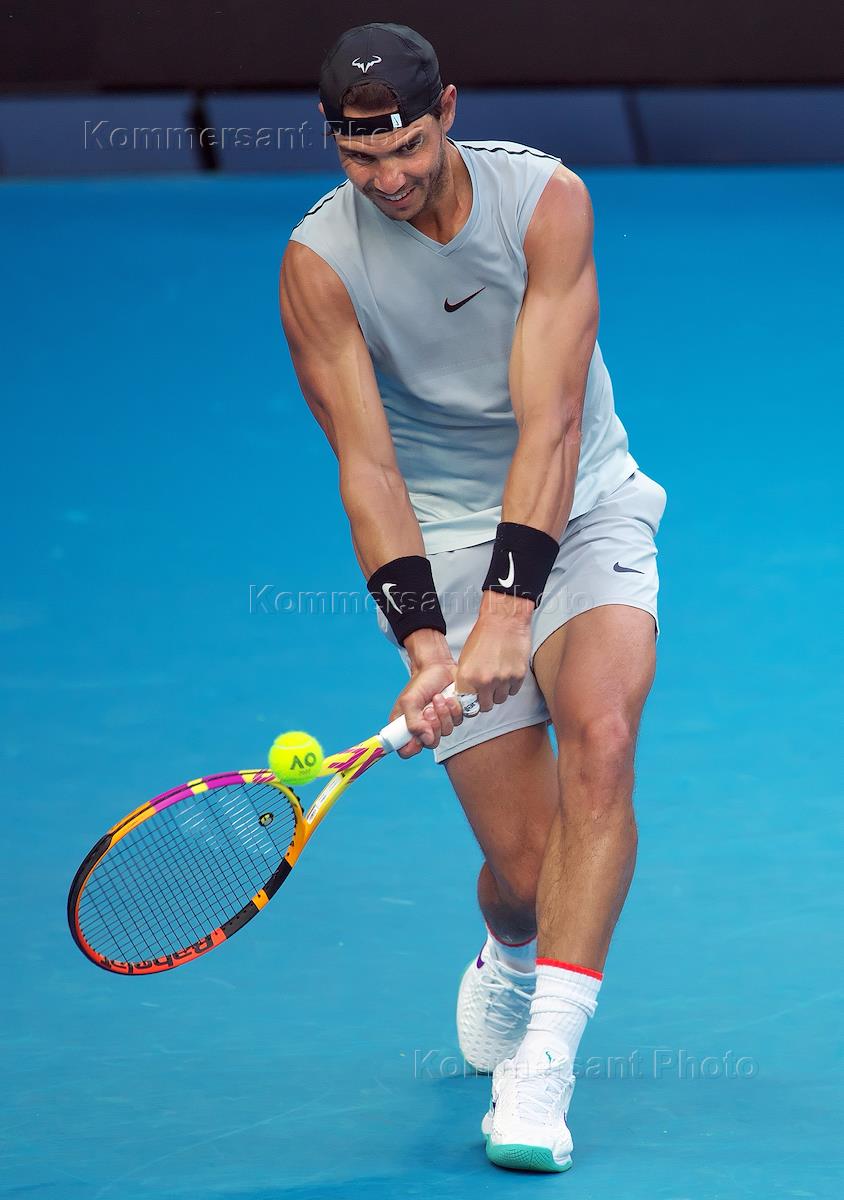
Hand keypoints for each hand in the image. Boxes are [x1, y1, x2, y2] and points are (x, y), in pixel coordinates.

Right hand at [391, 633, 464, 758]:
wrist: (438, 667)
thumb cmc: (420, 682)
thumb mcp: (409, 701)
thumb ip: (413, 722)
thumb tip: (426, 739)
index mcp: (406, 727)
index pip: (406, 750)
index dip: (412, 747)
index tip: (417, 734)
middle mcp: (423, 728)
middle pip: (430, 743)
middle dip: (432, 725)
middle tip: (429, 709)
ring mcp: (440, 723)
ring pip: (446, 732)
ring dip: (443, 714)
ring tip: (438, 698)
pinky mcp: (454, 716)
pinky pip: (458, 722)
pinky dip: (454, 709)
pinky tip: (449, 698)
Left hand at [455, 591, 533, 711]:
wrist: (504, 620)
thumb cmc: (484, 634)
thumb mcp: (466, 657)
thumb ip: (467, 678)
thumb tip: (469, 692)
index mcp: (468, 676)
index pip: (468, 703)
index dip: (472, 701)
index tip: (474, 699)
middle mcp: (485, 680)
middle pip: (486, 705)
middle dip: (486, 700)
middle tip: (487, 691)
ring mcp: (503, 679)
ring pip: (501, 699)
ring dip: (499, 693)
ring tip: (498, 678)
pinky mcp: (518, 676)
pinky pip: (513, 691)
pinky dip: (510, 685)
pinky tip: (507, 672)